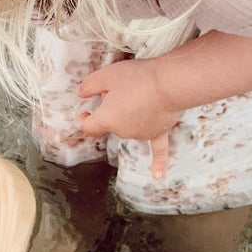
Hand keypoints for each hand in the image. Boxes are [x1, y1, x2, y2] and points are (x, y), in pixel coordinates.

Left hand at [77, 56, 180, 178]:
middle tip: (124, 86)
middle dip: (113, 108)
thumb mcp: (106, 75)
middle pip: (112, 123)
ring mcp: (142, 134)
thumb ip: (89, 85)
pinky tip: (158, 175)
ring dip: (131, 115)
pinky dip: (158, 162)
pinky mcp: (160, 132)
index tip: (85, 112)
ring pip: (131, 127)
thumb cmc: (137, 79)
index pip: (89, 127)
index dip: (85, 119)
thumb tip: (81, 93)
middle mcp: (123, 132)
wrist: (170, 84)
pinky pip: (158, 150)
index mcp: (107, 120)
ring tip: (142, 91)